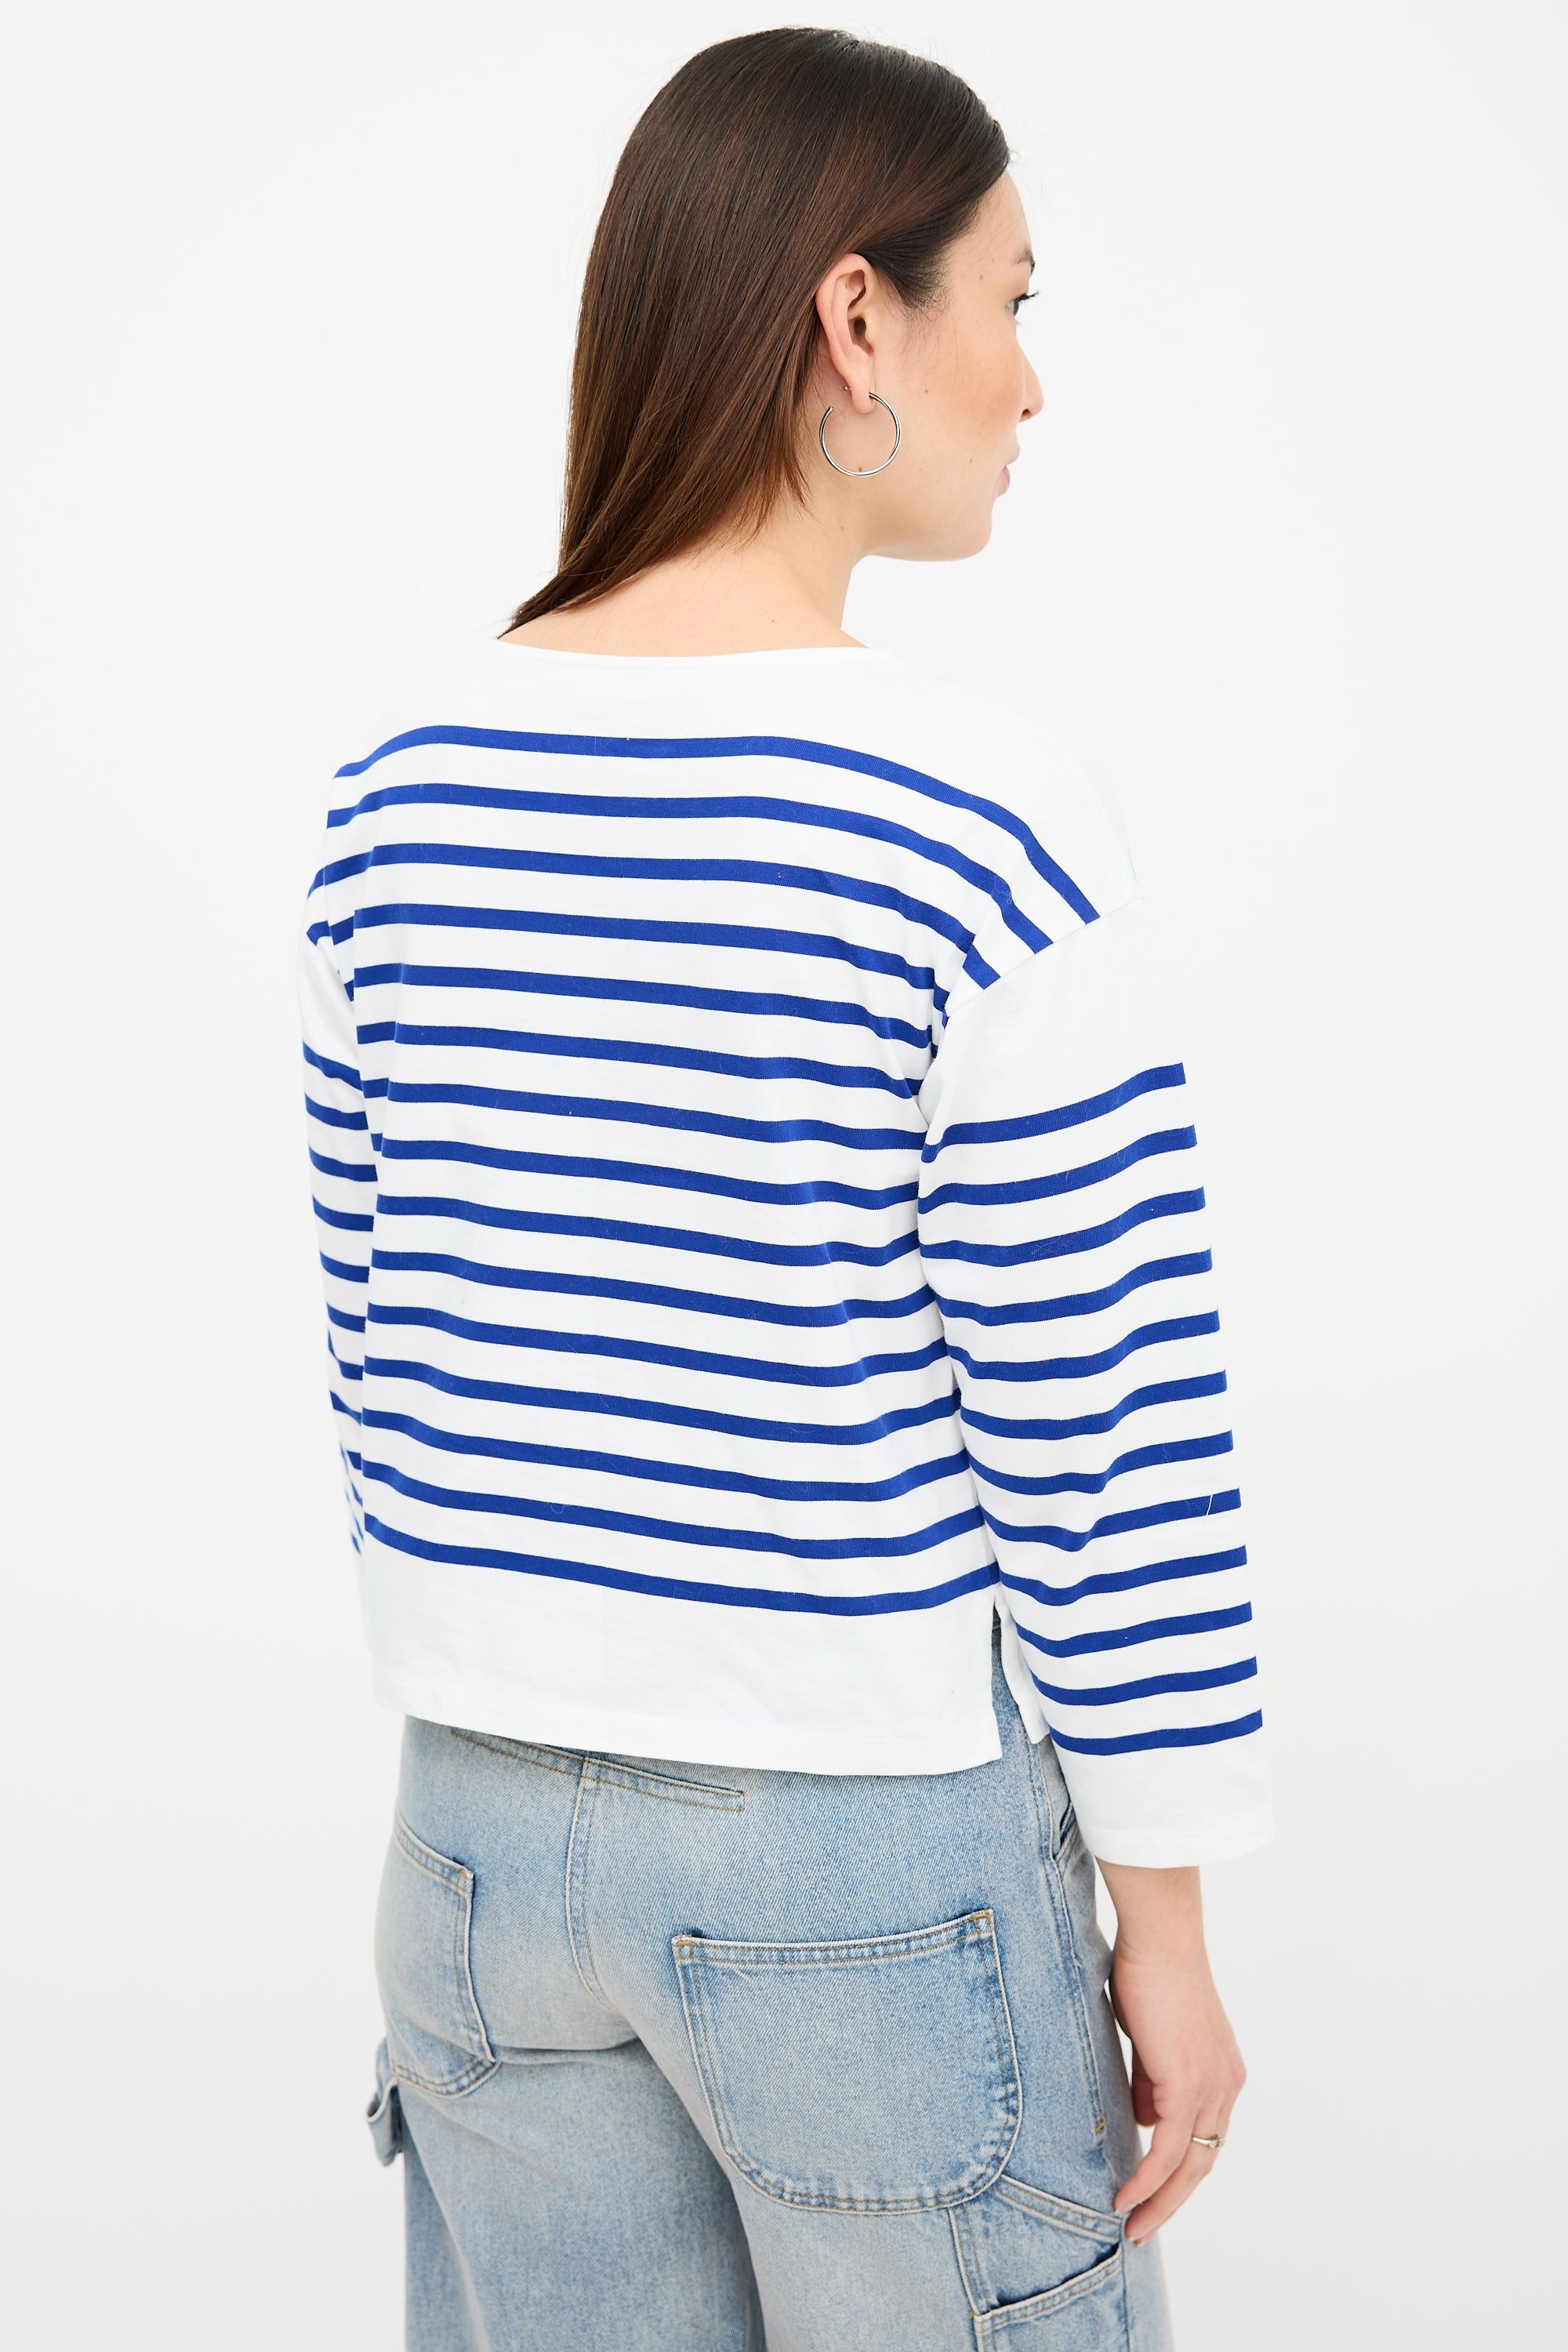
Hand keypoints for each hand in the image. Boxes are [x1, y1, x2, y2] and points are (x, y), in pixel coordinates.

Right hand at [1095, 1862, 1245, 2244]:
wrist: (1161, 1937)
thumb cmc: (1151, 1973)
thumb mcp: (1153, 2038)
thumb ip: (1152, 2079)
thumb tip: (1142, 2118)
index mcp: (1222, 2073)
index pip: (1204, 2137)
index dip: (1179, 2172)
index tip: (1151, 2194)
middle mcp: (1226, 2085)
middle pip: (1204, 2163)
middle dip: (1172, 2202)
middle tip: (1142, 2229)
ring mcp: (1211, 2087)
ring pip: (1188, 2165)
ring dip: (1158, 2200)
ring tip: (1130, 2224)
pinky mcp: (1187, 2085)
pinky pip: (1166, 2148)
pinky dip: (1147, 2178)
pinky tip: (1126, 2196)